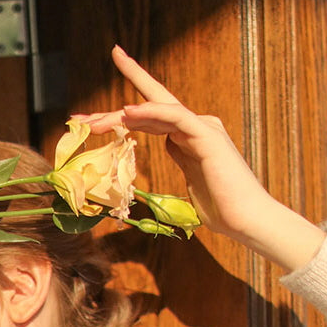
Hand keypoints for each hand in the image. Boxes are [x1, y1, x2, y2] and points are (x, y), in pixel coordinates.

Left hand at [80, 46, 323, 270]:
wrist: (247, 219)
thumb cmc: (222, 211)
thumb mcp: (189, 186)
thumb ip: (180, 165)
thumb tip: (167, 156)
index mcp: (188, 138)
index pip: (153, 116)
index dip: (126, 106)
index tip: (96, 106)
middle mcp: (195, 126)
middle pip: (147, 111)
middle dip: (112, 112)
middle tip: (79, 116)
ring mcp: (202, 128)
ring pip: (156, 110)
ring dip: (122, 114)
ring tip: (93, 121)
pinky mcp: (207, 135)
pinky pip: (175, 116)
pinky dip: (151, 112)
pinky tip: (128, 112)